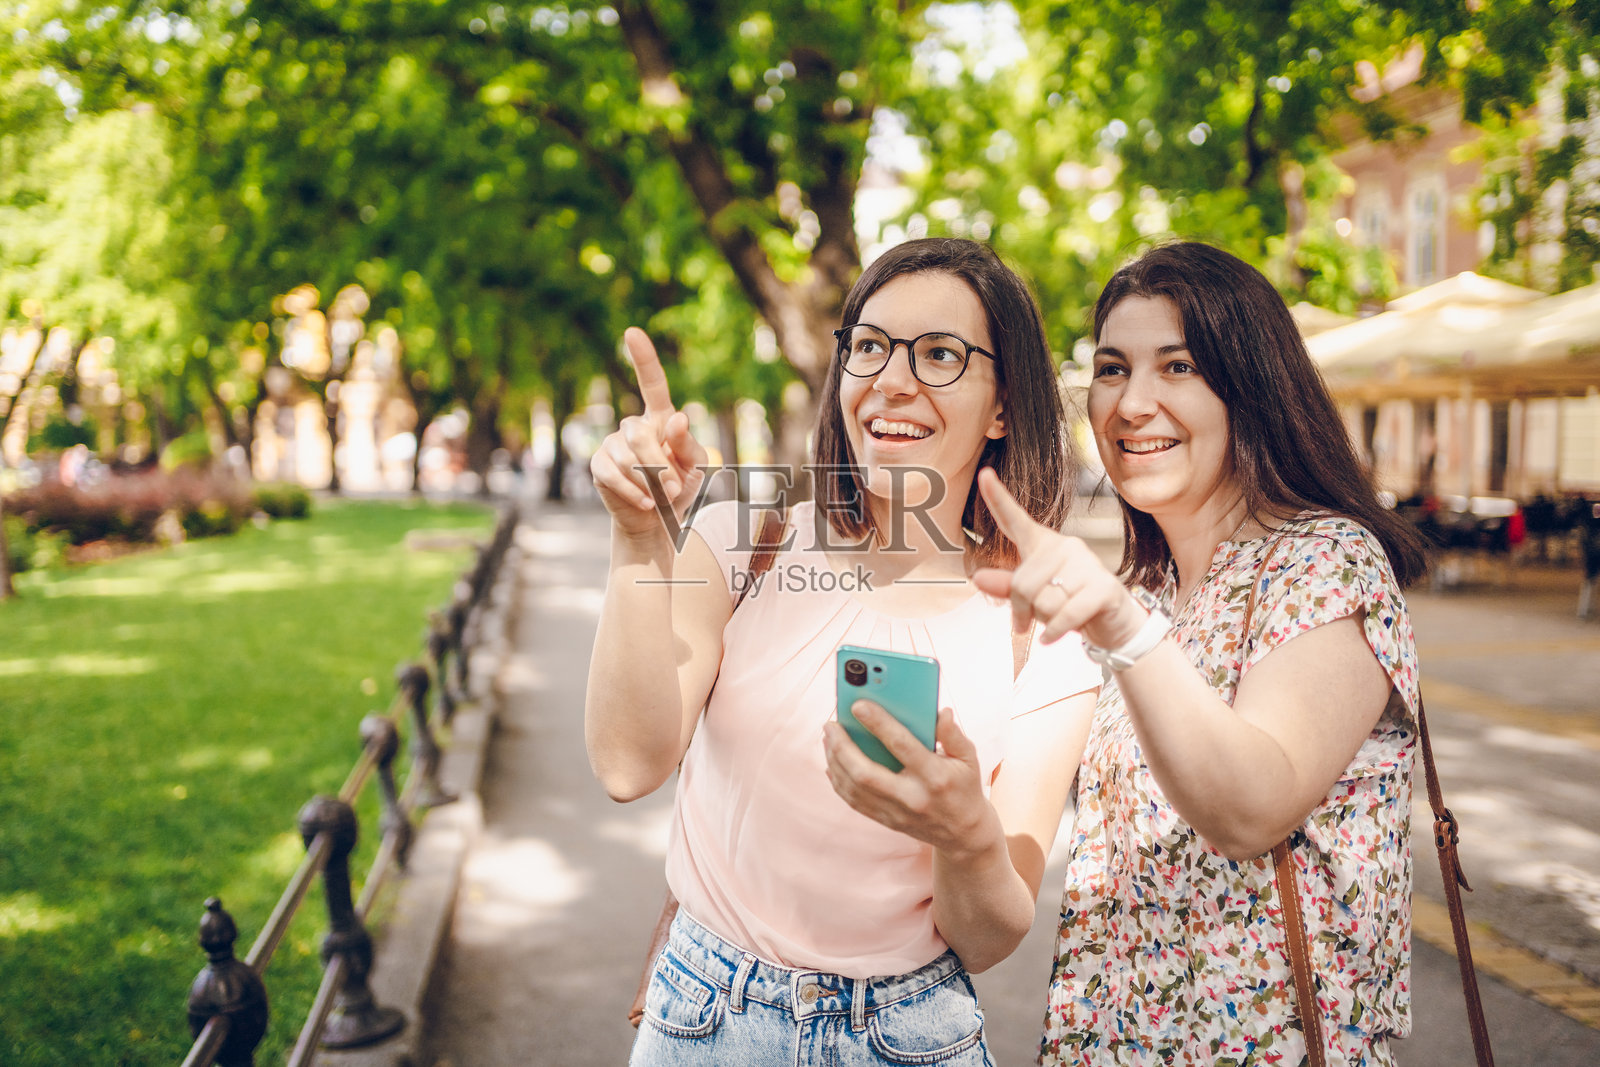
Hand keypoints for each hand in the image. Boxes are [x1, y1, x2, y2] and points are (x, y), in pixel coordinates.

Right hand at [589, 327, 707, 537]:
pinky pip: (612, 474)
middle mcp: (633, 426)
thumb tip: (678, 419)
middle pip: (639, 434)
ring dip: (650, 482)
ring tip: (663, 498)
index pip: (651, 384)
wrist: (656, 520)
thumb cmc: (680, 487)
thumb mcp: (696, 467)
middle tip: (675, 489)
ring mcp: (612, 444)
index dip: (643, 358)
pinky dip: (633, 491)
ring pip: (626, 456)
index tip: (631, 333)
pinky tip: (646, 503)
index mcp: (659, 419)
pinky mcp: (599, 465)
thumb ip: (689, 444)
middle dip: (658, 464)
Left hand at [823, 702, 992, 854]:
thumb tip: (941, 713)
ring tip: (828, 738)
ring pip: (855, 789)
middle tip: (830, 724)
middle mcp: (913, 797)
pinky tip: (831, 762)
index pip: (902, 746)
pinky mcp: (887, 821)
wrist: (964, 834)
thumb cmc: (964, 787)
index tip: (858, 705)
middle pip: (866, 773)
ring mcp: (897, 812)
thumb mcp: (969, 759)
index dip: (878, 723)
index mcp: (935, 776)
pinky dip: (838, 781)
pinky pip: (854, 802)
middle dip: (843, 746)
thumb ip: (953, 735)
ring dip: (835, 761)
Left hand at [970, 468, 1144, 649]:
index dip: (998, 499)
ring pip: (1044, 601)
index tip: (984, 474)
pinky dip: (1055, 631)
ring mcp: (1087, 564)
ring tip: (1059, 620)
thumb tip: (977, 577)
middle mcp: (1066, 546)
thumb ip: (1006, 588)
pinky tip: (1052, 637)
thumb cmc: (1067, 604)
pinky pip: (1064, 614)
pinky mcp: (1103, 587)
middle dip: (1024, 610)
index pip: (1015, 521)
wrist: (1112, 624)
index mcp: (1043, 544)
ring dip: (1045, 621)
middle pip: (1023, 583)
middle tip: (1036, 619)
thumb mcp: (1033, 598)